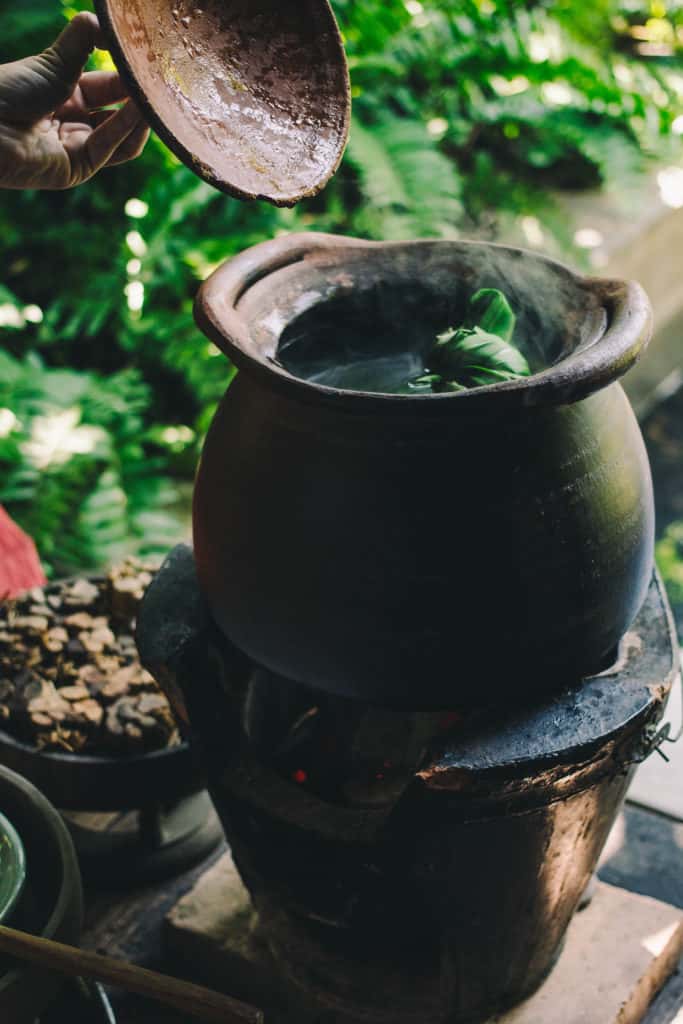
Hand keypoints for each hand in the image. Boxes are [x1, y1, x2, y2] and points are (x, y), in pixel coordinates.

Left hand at [0, 12, 149, 189]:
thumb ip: (85, 37)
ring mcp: (76, 148)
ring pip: (121, 137)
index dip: (129, 77)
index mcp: (65, 95)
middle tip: (162, 84)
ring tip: (156, 99)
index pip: (109, 88)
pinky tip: (139, 110)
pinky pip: (110, 149)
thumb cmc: (12, 89)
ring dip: (139, 117)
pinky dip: (127, 128)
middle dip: (140, 99)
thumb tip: (112, 25)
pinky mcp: (78, 170)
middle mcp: (73, 122)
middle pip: (120, 113)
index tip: (151, 64)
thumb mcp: (55, 59)